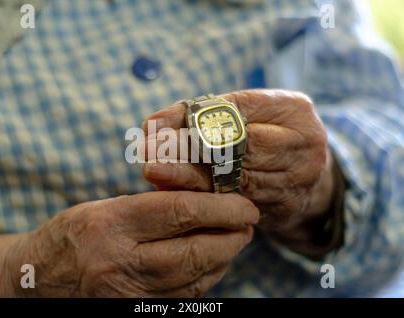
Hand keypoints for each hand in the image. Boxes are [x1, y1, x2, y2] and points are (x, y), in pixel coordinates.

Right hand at [5, 191, 258, 296]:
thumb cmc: (73, 235)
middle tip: (248, 221)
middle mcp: (118, 262)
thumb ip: (150, 206)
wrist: (36, 280)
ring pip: (195, 278)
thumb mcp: (105, 208)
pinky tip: (213, 262)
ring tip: (236, 238)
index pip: (179, 211)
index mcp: (110, 224)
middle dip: (231, 235)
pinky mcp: (134, 311)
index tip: (244, 203)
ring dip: (224, 257)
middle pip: (194, 250)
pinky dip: (205, 278)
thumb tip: (203, 201)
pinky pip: (184, 297)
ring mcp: (127, 294)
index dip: (220, 207)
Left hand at [142, 90, 334, 247]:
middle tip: (147, 154)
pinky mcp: (287, 208)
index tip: (152, 127)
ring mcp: (298, 180)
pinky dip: (204, 199)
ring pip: (234, 181)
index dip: (192, 119)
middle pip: (237, 148)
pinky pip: (238, 205)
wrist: (311, 175)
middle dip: (187, 152)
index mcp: (293, 109)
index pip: (236, 110)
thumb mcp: (249, 113)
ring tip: (153, 173)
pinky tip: (175, 195)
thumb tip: (152, 125)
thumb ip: (205, 113)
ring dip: (189, 179)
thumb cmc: (269, 134)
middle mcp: (302, 144)